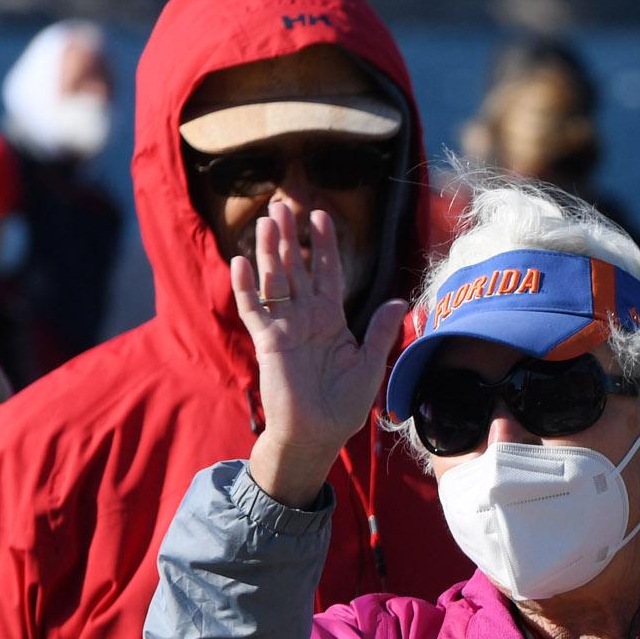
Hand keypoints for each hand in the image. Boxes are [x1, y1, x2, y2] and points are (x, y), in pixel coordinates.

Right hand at [232, 195, 396, 506]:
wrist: (318, 434)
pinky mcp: (268, 342)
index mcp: (330, 319)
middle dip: (290, 237)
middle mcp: (305, 318)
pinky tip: (240, 262)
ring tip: (265, 220)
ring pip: (274, 281)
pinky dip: (246, 288)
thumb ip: (380, 331)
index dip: (324, 245)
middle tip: (283, 203)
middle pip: (296, 268)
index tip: (321, 215)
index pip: (327, 273)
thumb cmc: (344, 405)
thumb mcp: (370, 365)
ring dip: (269, 251)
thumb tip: (399, 300)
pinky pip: (254, 310)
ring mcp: (284, 328)